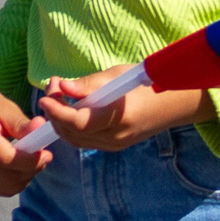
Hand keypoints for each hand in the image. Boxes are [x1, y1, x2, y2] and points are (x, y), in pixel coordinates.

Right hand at [0, 74, 50, 197]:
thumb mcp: (6, 108)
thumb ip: (23, 123)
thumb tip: (42, 126)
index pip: (6, 158)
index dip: (30, 161)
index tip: (47, 154)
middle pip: (8, 176)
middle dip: (32, 169)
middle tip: (44, 156)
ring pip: (8, 186)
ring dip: (27, 176)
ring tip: (32, 158)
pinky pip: (4, 190)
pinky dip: (18, 181)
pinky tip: (20, 166)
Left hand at [33, 67, 207, 153]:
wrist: (174, 104)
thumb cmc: (146, 83)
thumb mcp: (117, 75)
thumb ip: (88, 84)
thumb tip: (62, 88)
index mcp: (119, 117)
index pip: (79, 122)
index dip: (57, 111)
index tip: (45, 96)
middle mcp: (116, 137)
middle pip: (73, 134)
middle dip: (55, 113)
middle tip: (52, 87)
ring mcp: (115, 145)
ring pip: (75, 140)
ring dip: (61, 120)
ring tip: (58, 96)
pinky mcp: (114, 146)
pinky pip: (85, 140)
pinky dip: (72, 126)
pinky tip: (71, 108)